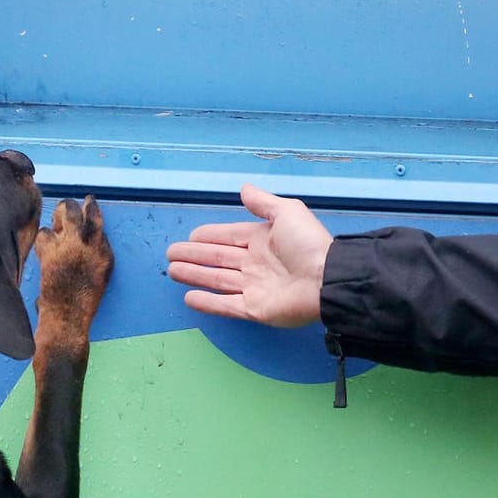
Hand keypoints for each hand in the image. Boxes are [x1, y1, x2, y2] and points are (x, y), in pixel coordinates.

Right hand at [166, 184, 332, 327]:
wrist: (326, 279)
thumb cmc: (308, 244)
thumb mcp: (287, 212)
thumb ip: (263, 202)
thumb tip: (244, 188)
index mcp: (262, 240)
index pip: (228, 237)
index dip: (209, 237)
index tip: (191, 237)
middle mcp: (255, 264)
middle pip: (217, 259)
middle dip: (193, 256)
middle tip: (171, 254)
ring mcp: (253, 288)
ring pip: (216, 280)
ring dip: (194, 275)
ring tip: (173, 271)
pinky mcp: (254, 310)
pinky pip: (225, 305)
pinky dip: (207, 302)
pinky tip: (189, 298)